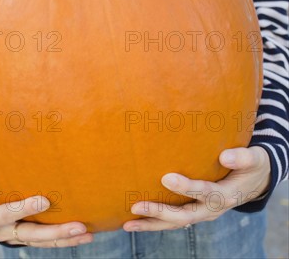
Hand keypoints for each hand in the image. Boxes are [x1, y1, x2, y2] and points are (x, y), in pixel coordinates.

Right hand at [0, 167, 93, 247]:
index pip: (7, 214)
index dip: (25, 209)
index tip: (45, 200)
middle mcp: (3, 231)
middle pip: (32, 234)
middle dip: (56, 232)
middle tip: (80, 226)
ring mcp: (16, 234)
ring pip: (42, 240)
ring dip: (65, 238)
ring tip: (87, 234)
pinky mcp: (25, 232)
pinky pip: (45, 238)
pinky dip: (62, 237)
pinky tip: (83, 234)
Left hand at [123, 146, 270, 231]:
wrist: (254, 181)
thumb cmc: (252, 165)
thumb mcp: (254, 159)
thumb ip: (242, 158)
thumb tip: (225, 156)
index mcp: (226, 195)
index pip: (205, 193)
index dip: (187, 187)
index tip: (166, 178)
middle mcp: (212, 210)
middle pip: (184, 216)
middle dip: (160, 212)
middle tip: (136, 206)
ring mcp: (202, 214)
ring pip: (175, 224)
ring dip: (152, 224)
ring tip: (127, 224)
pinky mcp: (195, 212)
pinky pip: (173, 221)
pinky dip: (155, 223)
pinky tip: (136, 222)